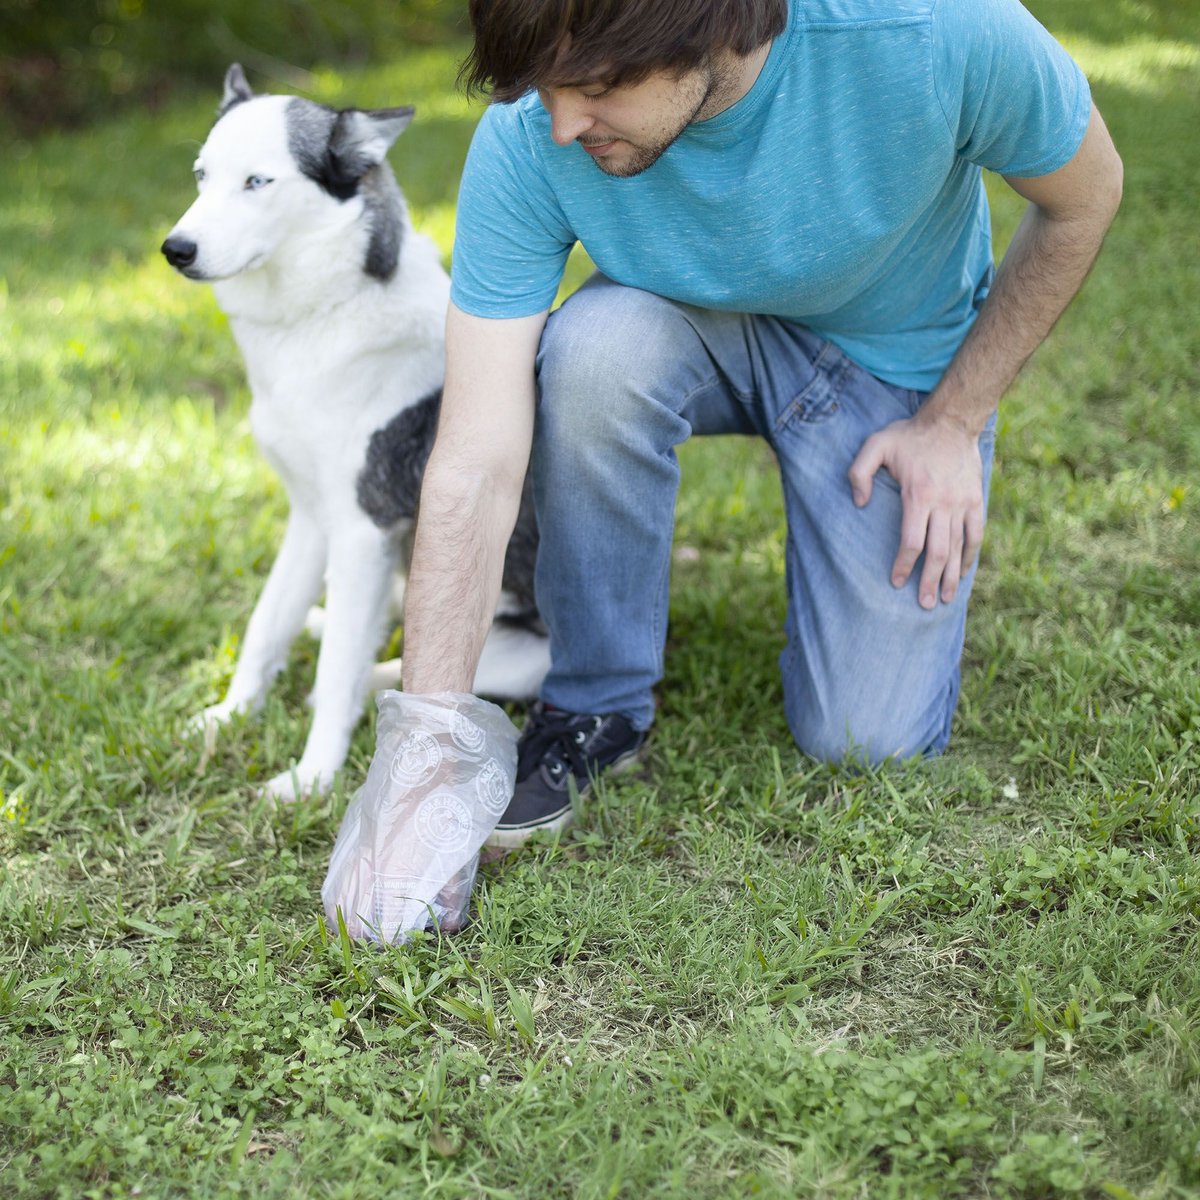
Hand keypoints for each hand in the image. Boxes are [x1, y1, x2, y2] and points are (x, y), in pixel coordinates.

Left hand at [848, 411, 984, 609]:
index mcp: (919, 495)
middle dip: (929, 580)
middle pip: (938, 551)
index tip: (897, 582)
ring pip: (959, 547)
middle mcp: (944, 504)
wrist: (951, 421)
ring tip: (943, 599)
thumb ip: (859, 472)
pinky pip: (976, 535)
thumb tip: (859, 503)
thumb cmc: (908, 436)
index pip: (913, 541)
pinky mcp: (976, 501)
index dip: (905, 564)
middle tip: (922, 604)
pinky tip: (962, 575)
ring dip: (951, 576)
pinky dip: (970, 557)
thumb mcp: (875, 444)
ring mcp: (963, 503)